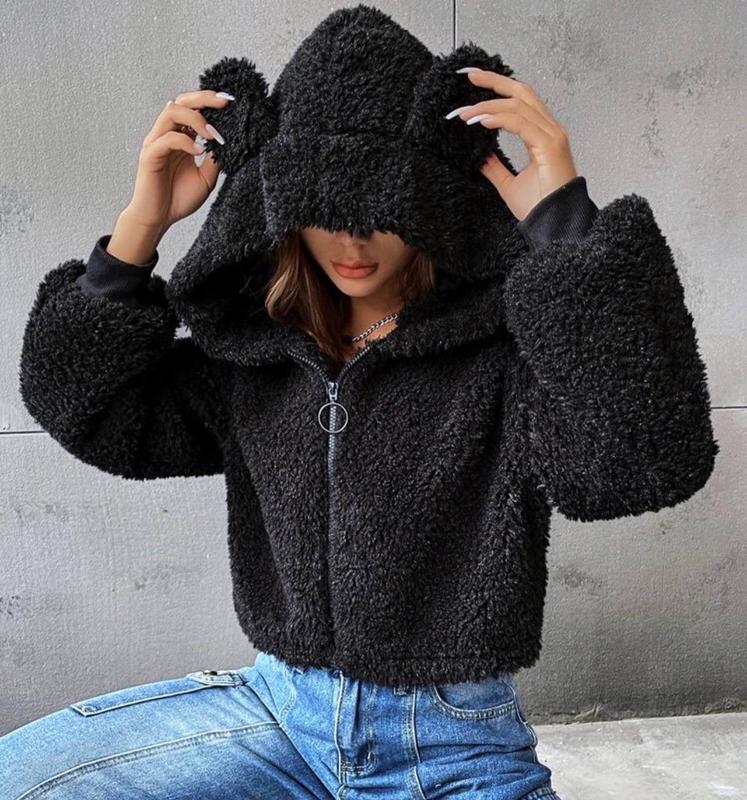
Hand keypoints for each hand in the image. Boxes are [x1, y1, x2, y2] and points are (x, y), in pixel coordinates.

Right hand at [124, 89, 233, 233]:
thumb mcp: (207, 177)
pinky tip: (200, 152)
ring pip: (171, 112)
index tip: (229, 101)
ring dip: (195, 118)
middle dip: (204, 98)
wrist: (160, 218)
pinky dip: (185, 142)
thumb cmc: (179, 197)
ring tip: (212, 134)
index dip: (210, 101)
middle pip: (181, 101)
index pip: (193, 108)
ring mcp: (157, 142)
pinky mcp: (150, 155)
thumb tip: (227, 141)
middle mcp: (167, 134)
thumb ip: (215, 159)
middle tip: (224, 102)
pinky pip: (167, 139)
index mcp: (181, 136)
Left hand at [448, 68, 578, 221]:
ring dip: (488, 106)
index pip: (520, 101)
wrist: (555, 226)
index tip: (474, 83)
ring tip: (465, 113)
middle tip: (468, 75)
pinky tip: (481, 121)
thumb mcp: (508, 184)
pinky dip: (499, 119)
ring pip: (518, 105)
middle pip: (521, 92)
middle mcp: (550, 130)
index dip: (498, 88)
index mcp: (543, 135)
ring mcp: (552, 136)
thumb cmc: (540, 208)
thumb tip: (478, 154)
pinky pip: (521, 123)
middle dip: (494, 81)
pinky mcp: (550, 146)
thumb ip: (494, 166)